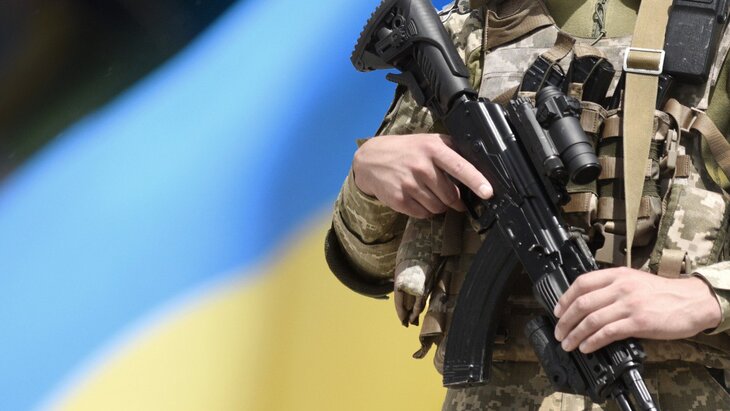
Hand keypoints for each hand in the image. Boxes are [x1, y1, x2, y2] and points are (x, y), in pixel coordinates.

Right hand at [352, 133, 492, 217]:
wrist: (371, 159)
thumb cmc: (407, 150)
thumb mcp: (429, 141)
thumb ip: (452, 151)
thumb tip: (479, 168)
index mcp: (433, 149)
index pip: (459, 167)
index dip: (476, 181)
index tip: (488, 192)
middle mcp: (421, 166)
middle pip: (451, 195)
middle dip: (453, 199)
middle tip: (446, 192)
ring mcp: (409, 184)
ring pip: (438, 207)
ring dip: (438, 205)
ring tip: (426, 191)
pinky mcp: (399, 199)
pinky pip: (423, 214)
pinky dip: (424, 210)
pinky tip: (415, 197)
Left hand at [553, 267, 721, 353]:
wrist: (691, 301)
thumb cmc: (662, 293)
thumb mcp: (633, 280)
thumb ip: (610, 287)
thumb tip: (585, 304)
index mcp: (617, 274)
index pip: (581, 283)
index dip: (564, 299)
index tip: (557, 312)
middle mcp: (620, 287)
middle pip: (582, 303)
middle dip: (565, 320)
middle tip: (558, 332)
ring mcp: (629, 304)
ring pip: (591, 319)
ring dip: (575, 334)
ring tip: (568, 344)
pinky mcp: (638, 322)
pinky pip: (608, 332)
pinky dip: (592, 341)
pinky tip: (586, 347)